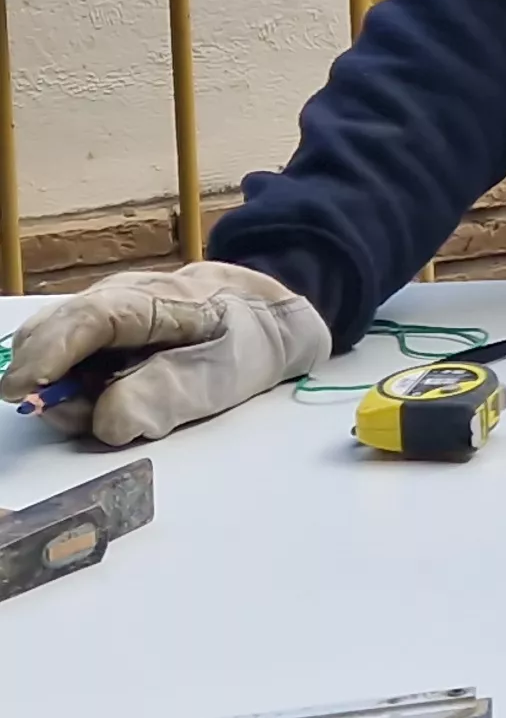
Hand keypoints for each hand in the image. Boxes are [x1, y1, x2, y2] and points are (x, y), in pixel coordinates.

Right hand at [0, 261, 329, 445]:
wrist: (269, 316)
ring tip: (113, 407)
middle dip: (49, 385)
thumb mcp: (226, 372)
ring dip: (62, 390)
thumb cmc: (250, 339)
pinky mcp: (98, 329)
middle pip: (49, 333)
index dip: (48, 356)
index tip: (20, 392)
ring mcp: (103, 309)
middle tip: (84, 418)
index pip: (88, 319)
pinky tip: (110, 395)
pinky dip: (73, 387)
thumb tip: (106, 422)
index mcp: (155, 298)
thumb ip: (167, 396)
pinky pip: (64, 359)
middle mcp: (116, 295)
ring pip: (49, 349)